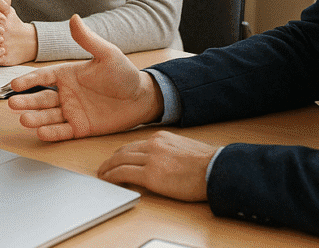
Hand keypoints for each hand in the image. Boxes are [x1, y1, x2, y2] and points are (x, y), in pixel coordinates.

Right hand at [7, 15, 162, 140]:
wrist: (142, 97)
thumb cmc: (124, 74)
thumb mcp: (107, 54)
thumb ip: (88, 39)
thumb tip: (74, 17)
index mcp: (68, 75)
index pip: (43, 77)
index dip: (28, 80)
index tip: (14, 84)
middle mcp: (66, 93)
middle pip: (41, 98)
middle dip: (26, 102)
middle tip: (12, 104)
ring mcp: (72, 111)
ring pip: (48, 116)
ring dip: (35, 118)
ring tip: (24, 120)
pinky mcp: (81, 128)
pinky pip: (63, 131)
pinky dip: (52, 132)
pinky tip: (41, 132)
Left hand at [97, 130, 215, 201]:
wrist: (216, 171)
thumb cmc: (208, 164)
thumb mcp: (185, 149)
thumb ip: (169, 151)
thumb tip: (162, 162)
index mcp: (162, 137)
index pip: (135, 144)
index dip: (122, 153)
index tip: (116, 158)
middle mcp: (153, 145)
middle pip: (124, 151)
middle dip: (111, 160)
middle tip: (103, 167)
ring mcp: (151, 159)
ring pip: (120, 161)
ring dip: (108, 169)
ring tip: (102, 175)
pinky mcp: (151, 175)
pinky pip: (124, 174)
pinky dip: (113, 177)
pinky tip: (108, 181)